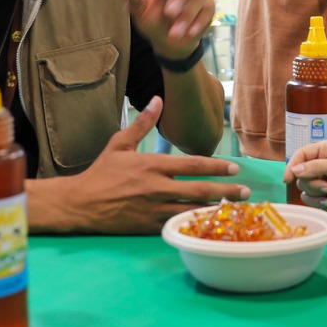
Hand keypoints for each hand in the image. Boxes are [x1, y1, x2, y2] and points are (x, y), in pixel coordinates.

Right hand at [31, 98, 248, 233]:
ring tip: (236, 210)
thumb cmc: (101, 172)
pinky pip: (178, 225)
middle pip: (200, 190)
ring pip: (192, 210)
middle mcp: (156, 187)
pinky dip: (195, 224)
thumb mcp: (119, 144)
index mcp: (152, 165)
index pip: (193, 165)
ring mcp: (153, 209)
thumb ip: (141, 123)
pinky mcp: (149, 226)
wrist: (80, 204)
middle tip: (246, 191)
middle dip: (226, 191)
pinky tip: (209, 225)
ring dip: (216, 210)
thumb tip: (158, 99)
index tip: (235, 167)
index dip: (217, 166)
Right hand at [283, 139, 326, 207]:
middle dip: (312, 183)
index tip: (287, 179)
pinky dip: (317, 202)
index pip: (301, 155)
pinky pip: (311, 199)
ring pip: (305, 188)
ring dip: (315, 193)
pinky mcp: (323, 194)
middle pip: (301, 174)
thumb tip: (295, 171)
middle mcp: (319, 165)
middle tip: (326, 188)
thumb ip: (317, 166)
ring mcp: (320, 180)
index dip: (292, 166)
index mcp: (323, 151)